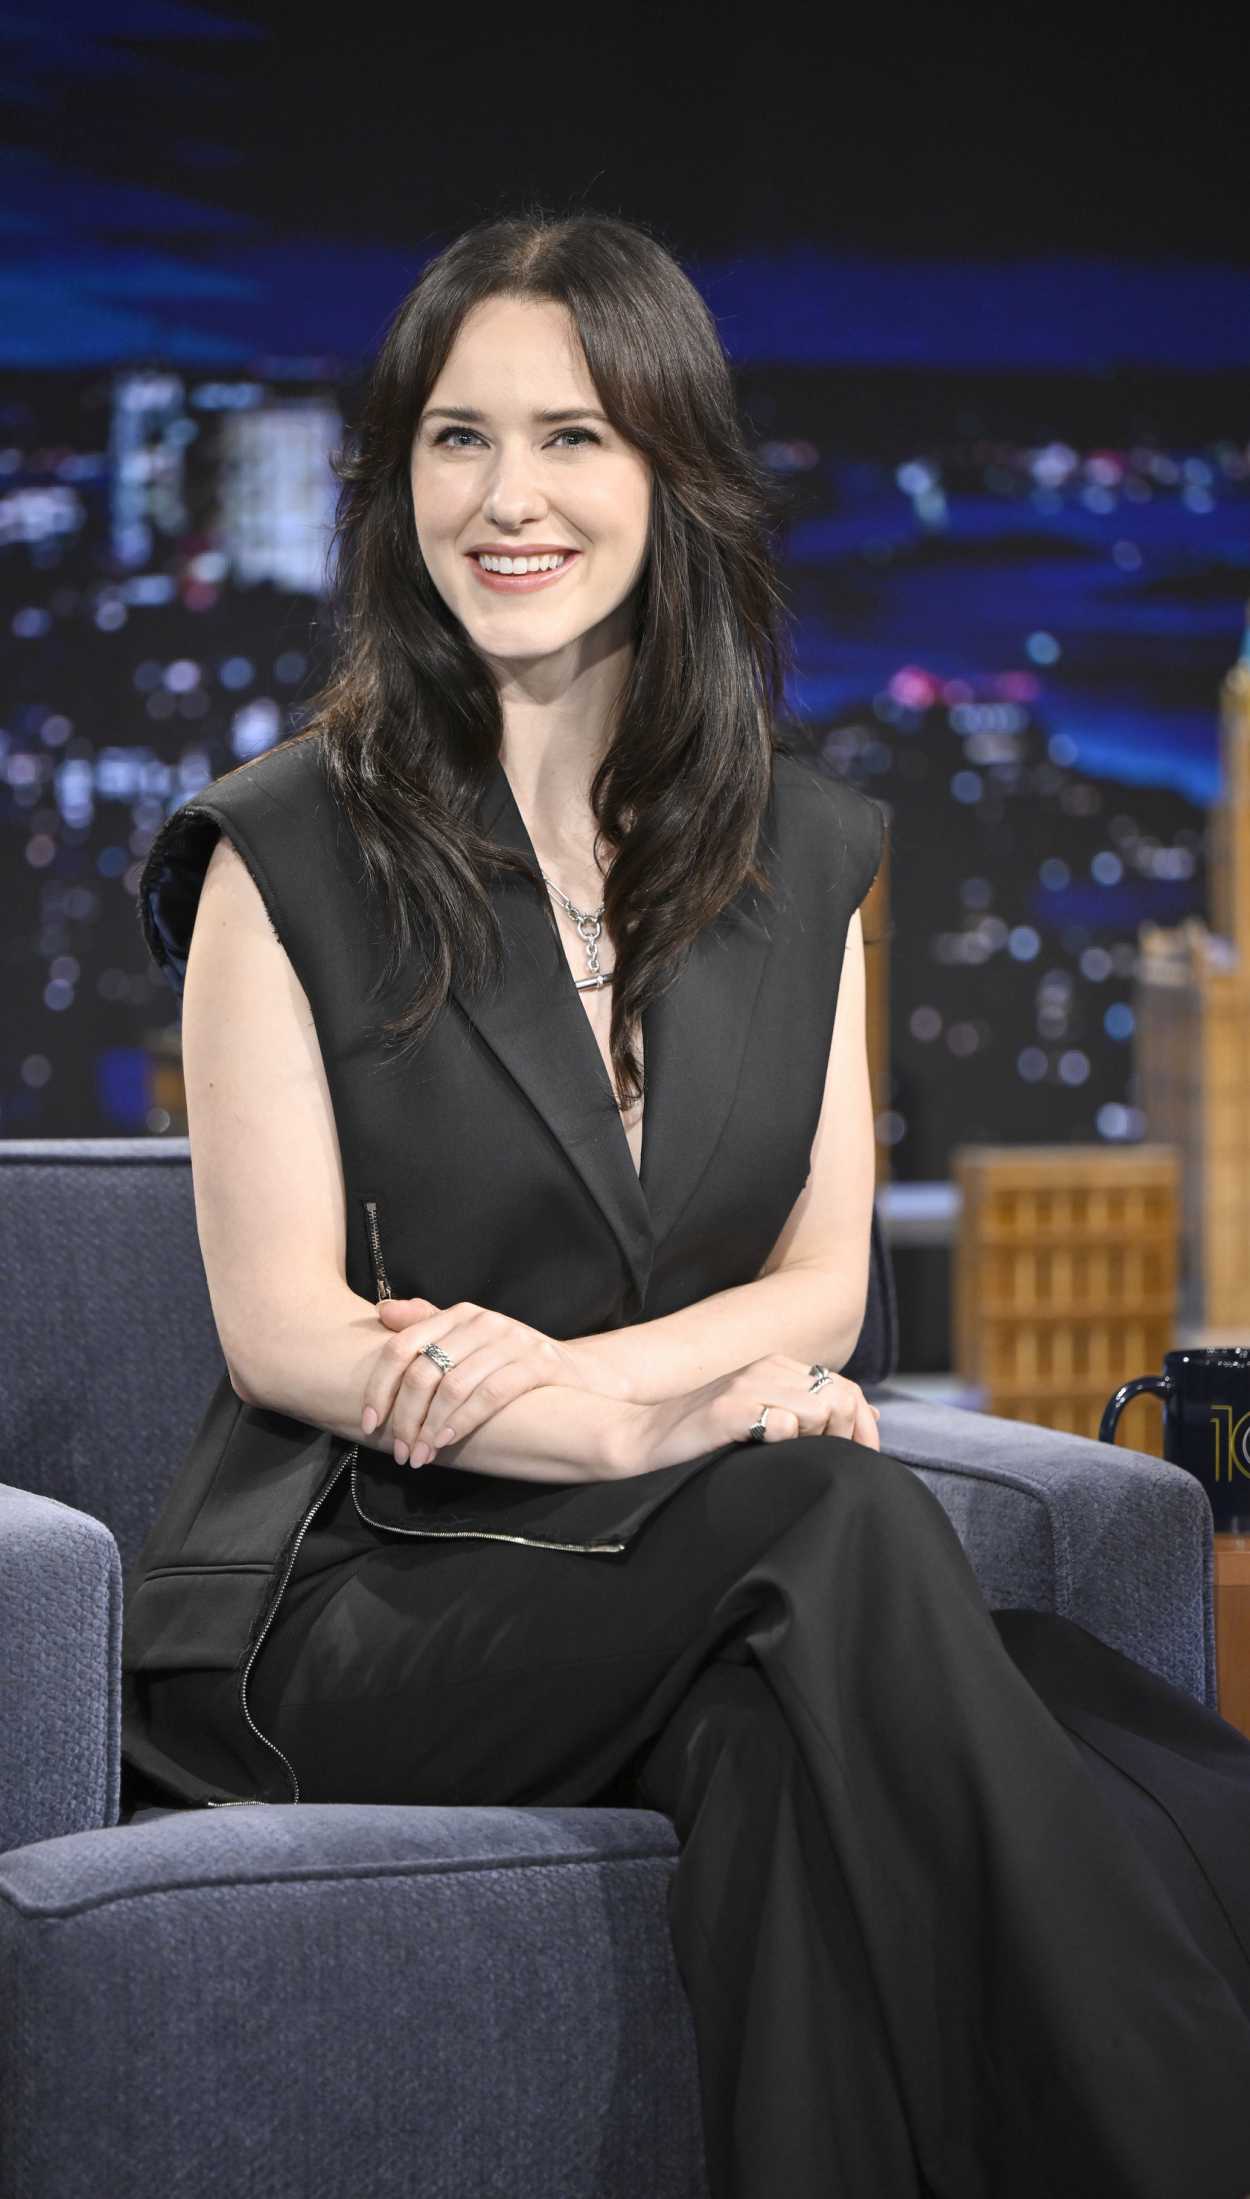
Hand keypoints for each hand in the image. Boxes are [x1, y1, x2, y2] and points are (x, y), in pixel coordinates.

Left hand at [365, 1297, 629, 1465]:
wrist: (583, 1375)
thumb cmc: (514, 1364)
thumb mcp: (470, 1343)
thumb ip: (427, 1326)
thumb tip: (382, 1312)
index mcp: (460, 1314)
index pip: (403, 1346)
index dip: (379, 1386)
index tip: (369, 1422)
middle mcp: (483, 1321)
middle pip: (424, 1370)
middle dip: (404, 1417)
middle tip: (398, 1451)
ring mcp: (512, 1339)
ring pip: (453, 1385)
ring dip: (429, 1427)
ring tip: (419, 1455)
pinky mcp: (538, 1362)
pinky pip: (490, 1394)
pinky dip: (462, 1421)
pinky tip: (447, 1441)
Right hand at [634, 1354, 881, 1479]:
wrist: (639, 1437)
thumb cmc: (701, 1434)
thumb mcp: (760, 1411)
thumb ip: (807, 1407)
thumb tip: (865, 1413)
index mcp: (777, 1365)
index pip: (846, 1388)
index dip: (862, 1427)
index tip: (860, 1458)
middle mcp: (765, 1367)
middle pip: (840, 1398)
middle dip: (844, 1436)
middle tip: (824, 1462)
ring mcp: (745, 1385)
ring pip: (818, 1408)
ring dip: (816, 1440)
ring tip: (791, 1457)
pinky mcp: (726, 1410)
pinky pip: (781, 1424)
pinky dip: (784, 1442)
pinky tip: (764, 1453)